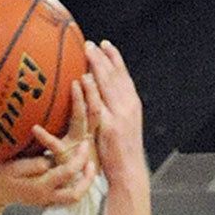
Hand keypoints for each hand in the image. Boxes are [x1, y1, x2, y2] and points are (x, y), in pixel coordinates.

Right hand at [0, 139, 94, 208]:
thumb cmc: (1, 176)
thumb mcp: (13, 167)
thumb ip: (32, 165)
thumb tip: (48, 162)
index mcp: (40, 187)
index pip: (67, 173)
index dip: (78, 159)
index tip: (84, 144)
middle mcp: (48, 196)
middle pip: (76, 194)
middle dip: (87, 179)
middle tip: (92, 163)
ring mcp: (49, 200)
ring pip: (74, 197)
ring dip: (85, 184)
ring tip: (89, 167)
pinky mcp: (49, 199)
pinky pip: (68, 195)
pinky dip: (77, 184)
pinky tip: (79, 171)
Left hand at [80, 40, 144, 182]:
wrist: (129, 172)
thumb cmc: (122, 153)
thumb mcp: (122, 127)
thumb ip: (116, 111)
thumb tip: (106, 99)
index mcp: (132, 105)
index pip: (124, 76)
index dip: (115, 59)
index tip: (105, 44)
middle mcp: (128, 106)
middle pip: (115, 75)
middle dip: (103, 57)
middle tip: (90, 43)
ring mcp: (119, 116)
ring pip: (108, 85)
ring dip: (97, 66)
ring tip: (86, 52)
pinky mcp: (108, 128)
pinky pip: (97, 105)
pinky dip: (91, 90)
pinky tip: (82, 79)